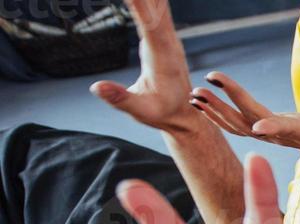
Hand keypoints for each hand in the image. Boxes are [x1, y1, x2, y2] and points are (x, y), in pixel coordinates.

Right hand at [90, 0, 195, 134]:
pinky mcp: (163, 35)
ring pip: (159, 3)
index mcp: (162, 57)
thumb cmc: (162, 114)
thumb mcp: (141, 110)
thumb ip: (120, 98)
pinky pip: (156, 7)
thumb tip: (96, 87)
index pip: (149, 23)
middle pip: (156, 5)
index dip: (139, 3)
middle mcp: (168, 41)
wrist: (184, 116)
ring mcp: (167, 36)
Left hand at [188, 71, 299, 169]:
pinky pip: (234, 125)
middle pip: (250, 122)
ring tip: (195, 94)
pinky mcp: (260, 131)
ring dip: (214, 111)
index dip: (273, 127)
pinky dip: (215, 114)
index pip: (286, 129)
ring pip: (237, 125)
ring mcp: (267, 135)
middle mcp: (279, 136)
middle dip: (226, 106)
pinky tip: (200, 102)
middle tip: (202, 90)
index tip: (256, 126)